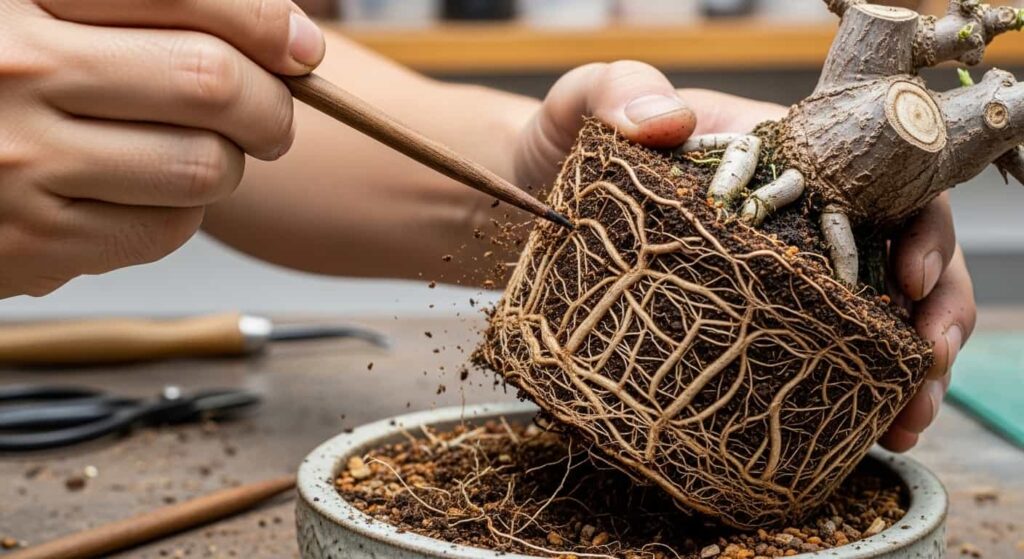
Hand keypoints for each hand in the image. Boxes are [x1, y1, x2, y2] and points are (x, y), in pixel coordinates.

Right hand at [0, 0, 324, 296]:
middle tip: (270, 115)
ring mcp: (20, 161)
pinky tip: (140, 192)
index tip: (299, 47)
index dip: (264, 21)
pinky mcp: (34, 243)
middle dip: (270, 104)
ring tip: (197, 153)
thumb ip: (139, 9)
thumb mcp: (40, 15)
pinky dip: (180, 212)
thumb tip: (287, 35)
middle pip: (211, 82)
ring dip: (227, 164)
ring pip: (204, 165)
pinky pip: (167, 229)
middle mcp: (13, 67)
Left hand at [513, 61, 974, 451]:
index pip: (877, 184)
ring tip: (907, 420)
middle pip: (895, 255)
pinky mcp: (744, 320)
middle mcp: (792, 215)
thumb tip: (665, 121)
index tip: (908, 277)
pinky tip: (865, 431)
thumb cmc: (567, 143)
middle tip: (927, 362)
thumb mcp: (586, 99)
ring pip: (869, 316)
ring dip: (903, 369)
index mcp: (779, 157)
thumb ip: (619, 91)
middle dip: (931, 310)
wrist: (531, 194)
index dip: (916, 228)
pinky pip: (812, 356)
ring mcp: (774, 273)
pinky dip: (848, 393)